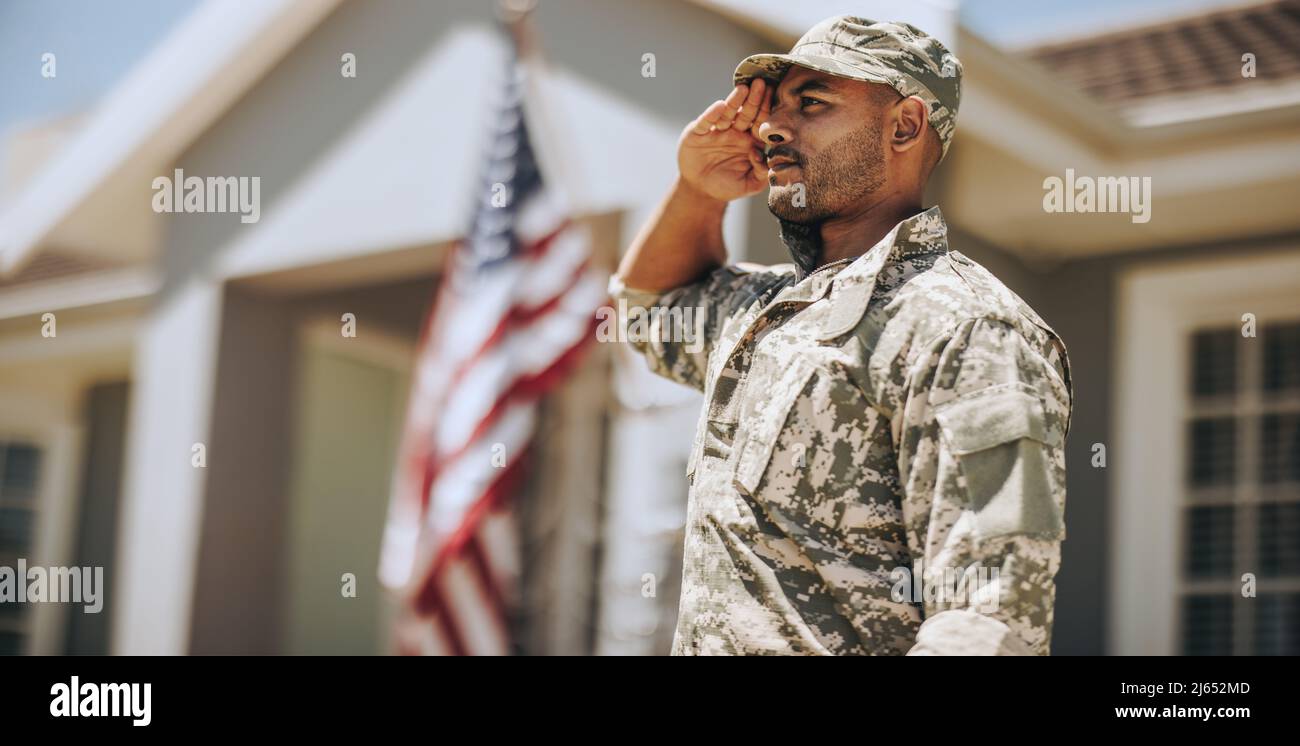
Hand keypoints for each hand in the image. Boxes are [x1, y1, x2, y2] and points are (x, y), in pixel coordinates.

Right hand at [677, 79, 770, 202]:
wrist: (700, 190)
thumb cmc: (728, 185)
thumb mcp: (749, 184)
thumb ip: (762, 173)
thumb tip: (762, 156)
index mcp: (750, 141)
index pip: (761, 122)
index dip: (767, 109)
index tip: (775, 94)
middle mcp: (734, 132)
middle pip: (746, 113)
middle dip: (754, 99)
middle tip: (762, 83)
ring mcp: (716, 131)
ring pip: (727, 113)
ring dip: (735, 101)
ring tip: (743, 88)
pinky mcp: (698, 133)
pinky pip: (706, 122)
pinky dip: (712, 114)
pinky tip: (719, 106)